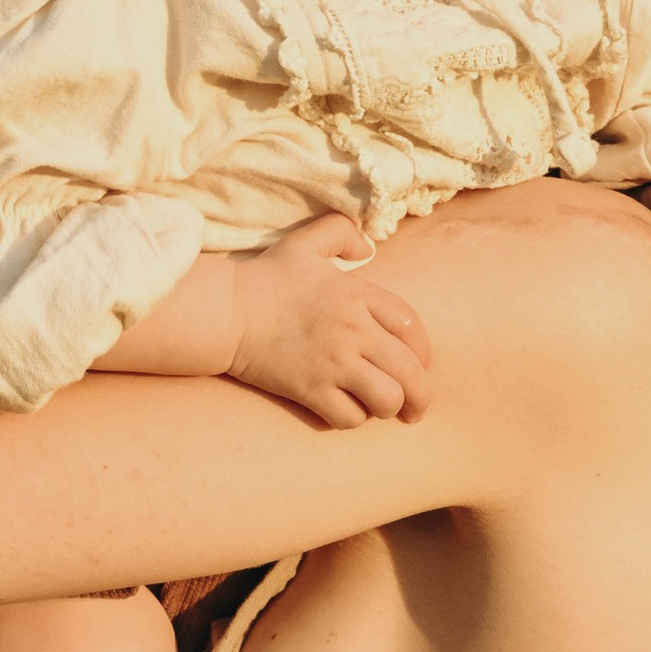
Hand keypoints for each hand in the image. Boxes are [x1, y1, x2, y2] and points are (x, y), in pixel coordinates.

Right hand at [224, 210, 433, 428]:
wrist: (227, 311)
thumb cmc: (267, 277)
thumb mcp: (306, 243)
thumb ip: (340, 233)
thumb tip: (368, 247)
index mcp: (357, 295)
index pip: (412, 327)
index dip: (423, 351)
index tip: (419, 364)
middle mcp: (353, 330)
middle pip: (409, 370)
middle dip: (421, 395)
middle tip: (417, 409)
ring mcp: (332, 362)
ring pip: (386, 398)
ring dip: (389, 408)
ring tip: (381, 408)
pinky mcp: (310, 389)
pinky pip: (349, 417)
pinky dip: (353, 418)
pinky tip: (346, 409)